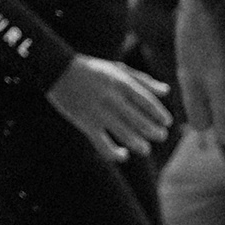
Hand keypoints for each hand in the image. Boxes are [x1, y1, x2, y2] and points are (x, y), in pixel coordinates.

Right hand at [46, 53, 170, 158]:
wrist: (57, 70)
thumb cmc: (92, 69)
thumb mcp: (117, 69)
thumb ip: (143, 80)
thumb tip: (166, 91)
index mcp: (120, 82)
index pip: (147, 102)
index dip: (160, 114)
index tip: (167, 122)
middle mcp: (111, 98)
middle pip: (139, 121)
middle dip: (154, 132)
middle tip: (161, 136)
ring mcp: (98, 112)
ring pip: (125, 135)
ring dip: (139, 145)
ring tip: (145, 149)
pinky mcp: (86, 124)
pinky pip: (103, 144)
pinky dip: (115, 154)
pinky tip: (123, 155)